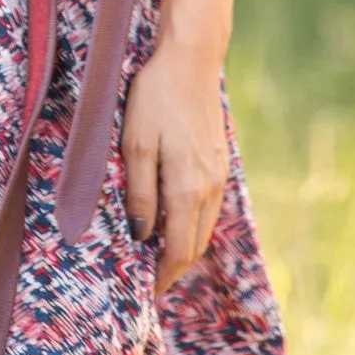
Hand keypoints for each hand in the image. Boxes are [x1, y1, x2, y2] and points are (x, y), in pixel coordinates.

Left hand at [120, 39, 229, 293]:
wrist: (191, 60)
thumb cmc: (156, 98)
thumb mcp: (136, 144)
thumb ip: (141, 194)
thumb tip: (143, 236)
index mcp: (188, 189)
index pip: (178, 250)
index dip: (163, 276)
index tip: (146, 293)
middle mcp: (209, 188)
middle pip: (195, 244)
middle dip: (173, 267)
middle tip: (150, 281)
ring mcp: (218, 174)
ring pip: (204, 227)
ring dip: (184, 246)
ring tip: (159, 256)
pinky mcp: (218, 160)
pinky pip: (208, 206)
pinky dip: (192, 223)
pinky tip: (175, 219)